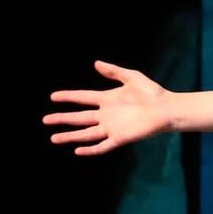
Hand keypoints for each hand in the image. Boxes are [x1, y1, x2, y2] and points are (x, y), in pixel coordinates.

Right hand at [44, 60, 169, 155]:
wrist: (167, 109)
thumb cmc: (152, 93)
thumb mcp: (132, 77)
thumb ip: (114, 71)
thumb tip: (96, 63)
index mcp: (107, 99)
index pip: (83, 98)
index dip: (68, 97)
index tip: (53, 97)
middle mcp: (106, 114)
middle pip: (79, 117)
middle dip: (62, 119)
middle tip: (45, 120)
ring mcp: (112, 127)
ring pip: (86, 133)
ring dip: (70, 136)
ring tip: (54, 137)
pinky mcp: (120, 138)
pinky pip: (102, 146)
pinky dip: (90, 149)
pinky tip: (78, 150)